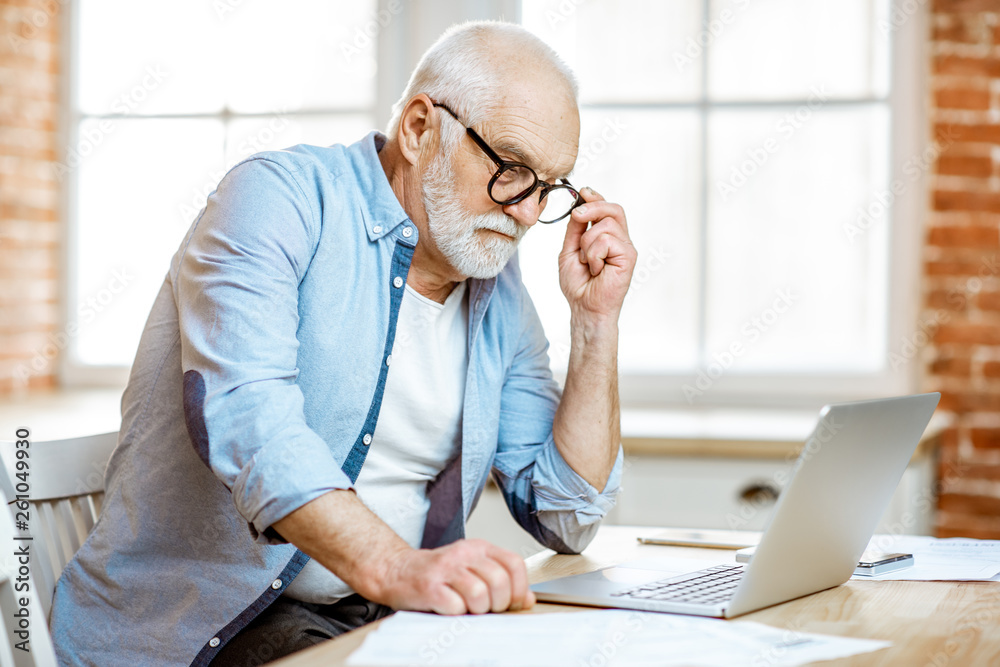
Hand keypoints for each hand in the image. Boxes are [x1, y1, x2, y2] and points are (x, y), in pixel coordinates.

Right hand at [377, 538, 535, 614]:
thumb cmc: (439, 575)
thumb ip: (501, 582)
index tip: (513, 603)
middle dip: (498, 603)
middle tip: (486, 608)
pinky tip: (449, 608)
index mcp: (479, 548)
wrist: (397, 571)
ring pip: (479, 594)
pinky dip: (457, 613)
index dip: (519, 588)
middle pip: (499, 581)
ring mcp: (446, 569)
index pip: (514, 564)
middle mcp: (464, 553)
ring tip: (466, 607)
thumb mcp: (473, 571)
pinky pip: (456, 606)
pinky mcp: (429, 587)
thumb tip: (528, 599)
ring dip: (477, 609)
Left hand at [558, 187, 636, 321]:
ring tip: (588, 263)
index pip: (607, 209)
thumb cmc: (579, 283)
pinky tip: (596, 270)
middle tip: (578, 217)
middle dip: (592, 208)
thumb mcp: (570, 249)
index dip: (596, 198)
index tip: (583, 192)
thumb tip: (579, 206)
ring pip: (605, 226)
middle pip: (613, 209)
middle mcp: (620, 240)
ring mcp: (626, 248)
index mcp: (607, 236)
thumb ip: (576, 229)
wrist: (584, 306)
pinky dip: (593, 255)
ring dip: (587, 244)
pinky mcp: (629, 257)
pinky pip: (606, 241)